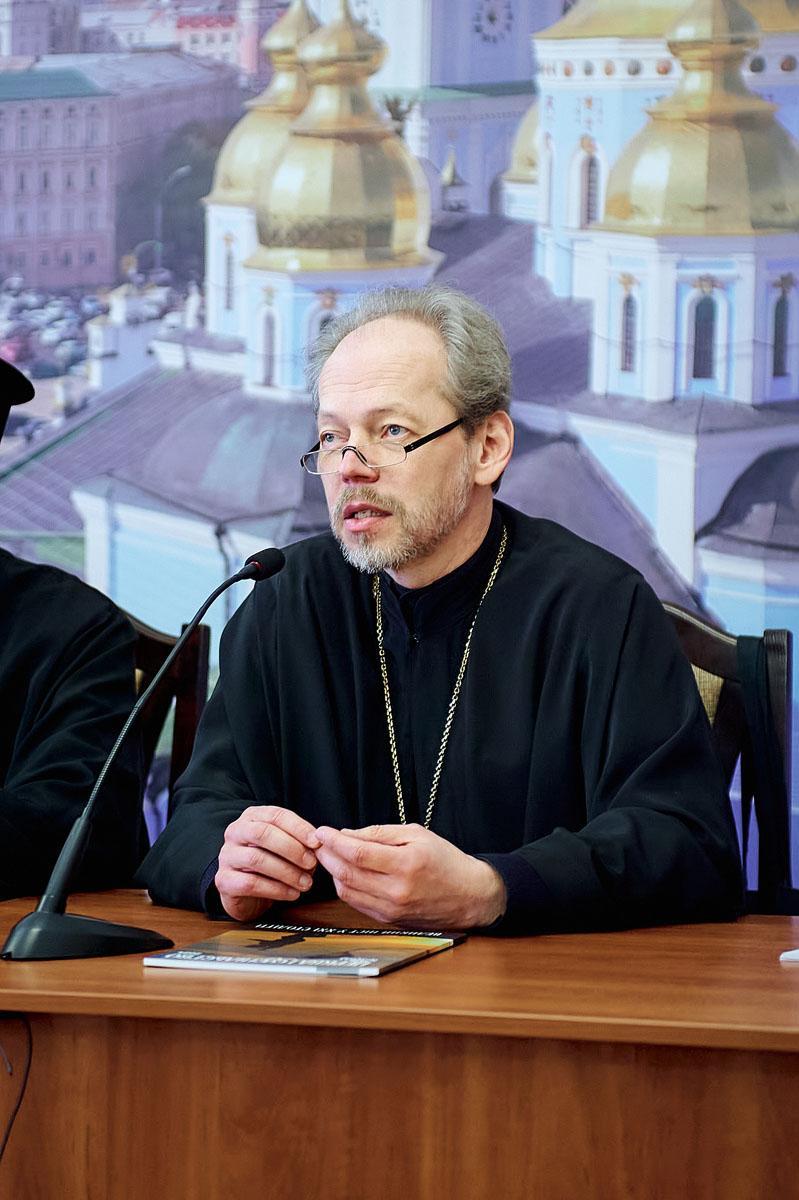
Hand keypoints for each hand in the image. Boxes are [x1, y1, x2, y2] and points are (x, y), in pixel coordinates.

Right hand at [215, 806, 321, 922]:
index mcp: (252, 817)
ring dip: (286, 872)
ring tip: (305, 883)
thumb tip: (318, 847)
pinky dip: (276, 889)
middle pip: (263, 834)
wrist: (245, 892)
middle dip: (291, 848)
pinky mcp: (224, 880)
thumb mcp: (284, 847)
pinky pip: (250, 883)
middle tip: (311, 863)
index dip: (298, 828)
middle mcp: (235, 832)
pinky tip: (292, 893)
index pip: (276, 815)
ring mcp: (226, 856)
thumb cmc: (269, 863)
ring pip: (256, 859)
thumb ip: (299, 843)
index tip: (317, 842)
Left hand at [314, 823, 506, 928]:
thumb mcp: (417, 835)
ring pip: (347, 891)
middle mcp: (397, 890)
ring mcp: (391, 909)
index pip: (358, 853)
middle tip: (319, 843)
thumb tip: (347, 834)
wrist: (469, 895)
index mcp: (406, 864)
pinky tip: (344, 873)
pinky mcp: (389, 920)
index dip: (334, 841)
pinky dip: (345, 887)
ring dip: (332, 872)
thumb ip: (380, 834)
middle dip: (327, 856)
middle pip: (347, 873)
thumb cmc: (446, 862)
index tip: (323, 831)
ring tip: (329, 856)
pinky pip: (357, 903)